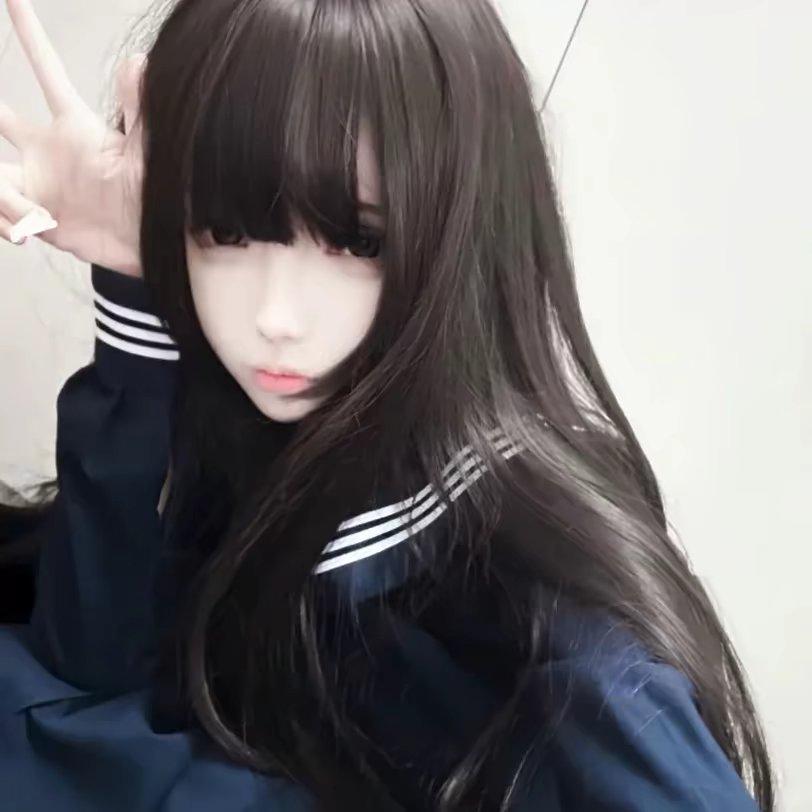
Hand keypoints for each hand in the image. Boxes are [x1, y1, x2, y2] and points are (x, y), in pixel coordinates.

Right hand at [0, 0, 144, 276]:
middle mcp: (49, 148)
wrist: (149, 248)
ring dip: (4, 196)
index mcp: (74, 126)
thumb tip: (139, 61)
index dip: (29, 34)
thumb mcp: (145, 157)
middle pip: (0, 115)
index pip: (48, 72)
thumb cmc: (154, 201)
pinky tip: (24, 230)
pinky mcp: (32, 213)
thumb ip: (137, 112)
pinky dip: (4, 221)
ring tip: (34, 217)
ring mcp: (38, 179)